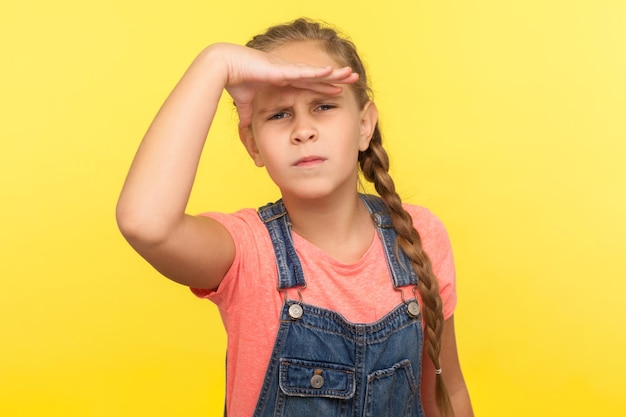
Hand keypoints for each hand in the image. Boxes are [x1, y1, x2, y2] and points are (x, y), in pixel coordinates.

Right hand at [208, 43, 358, 126]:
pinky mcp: (281, 70)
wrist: (223, 68)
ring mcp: (286, 70)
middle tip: (353, 79)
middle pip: (318, 78)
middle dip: (336, 79)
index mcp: (282, 81)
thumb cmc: (234, 83)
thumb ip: (249, 119)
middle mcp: (288, 73)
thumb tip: (249, 137)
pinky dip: (317, 73)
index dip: (324, 88)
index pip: (308, 86)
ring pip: (316, 73)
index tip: (337, 90)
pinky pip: (303, 73)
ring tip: (350, 74)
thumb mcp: (246, 107)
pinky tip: (332, 72)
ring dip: (334, 74)